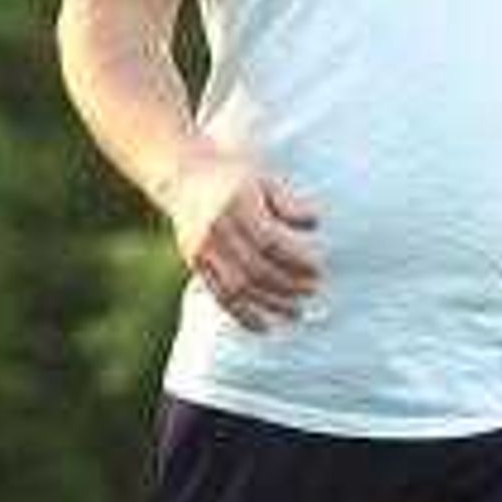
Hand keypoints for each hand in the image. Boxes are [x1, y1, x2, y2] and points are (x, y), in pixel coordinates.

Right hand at [160, 150, 322, 331]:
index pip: (269, 240)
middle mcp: (216, 229)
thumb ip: (287, 202)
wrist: (182, 175)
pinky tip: (264, 327)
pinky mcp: (195, 263)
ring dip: (270, 304)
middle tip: (313, 290)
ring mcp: (202, 248)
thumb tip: (313, 223)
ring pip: (238, 287)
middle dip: (287, 284)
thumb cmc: (232, 175)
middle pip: (255, 267)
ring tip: (296, 313)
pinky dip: (242, 314)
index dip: (296, 259)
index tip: (319, 269)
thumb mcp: (263, 179)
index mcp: (236, 205)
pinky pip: (219, 295)